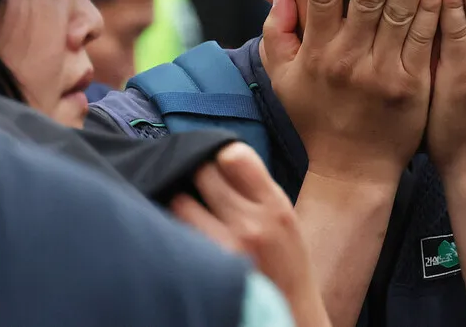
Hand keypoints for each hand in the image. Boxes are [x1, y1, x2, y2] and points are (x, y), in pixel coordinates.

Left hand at [171, 143, 329, 326]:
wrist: (291, 311)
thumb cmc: (285, 261)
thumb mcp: (285, 218)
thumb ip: (258, 190)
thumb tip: (220, 158)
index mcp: (276, 205)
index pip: (235, 156)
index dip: (221, 155)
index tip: (218, 164)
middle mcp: (252, 222)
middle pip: (203, 173)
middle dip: (198, 174)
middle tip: (198, 185)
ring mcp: (227, 246)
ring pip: (181, 201)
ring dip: (181, 201)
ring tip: (189, 210)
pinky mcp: (207, 267)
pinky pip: (175, 232)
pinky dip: (174, 228)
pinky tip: (183, 233)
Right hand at [261, 0, 441, 184]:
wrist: (353, 170)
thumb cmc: (318, 120)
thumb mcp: (285, 80)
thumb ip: (277, 34)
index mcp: (318, 53)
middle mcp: (349, 59)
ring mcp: (384, 72)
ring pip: (400, 13)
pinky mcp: (413, 84)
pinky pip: (424, 39)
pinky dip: (432, 8)